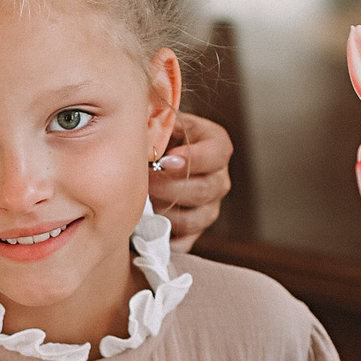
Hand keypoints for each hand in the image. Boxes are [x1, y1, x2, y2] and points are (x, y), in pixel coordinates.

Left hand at [149, 112, 231, 246]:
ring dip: (164, 209)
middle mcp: (218, 179)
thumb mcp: (157, 120)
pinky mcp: (193, 232)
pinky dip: (162, 236)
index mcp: (215, 145)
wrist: (145, 160)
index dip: (194, 158)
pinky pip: (182, 241)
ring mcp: (208, 208)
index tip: (166, 160)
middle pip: (205, 189)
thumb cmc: (152, 137)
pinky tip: (144, 223)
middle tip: (143, 180)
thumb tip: (143, 122)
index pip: (218, 153)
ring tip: (141, 198)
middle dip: (169, 186)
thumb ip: (154, 119)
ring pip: (194, 218)